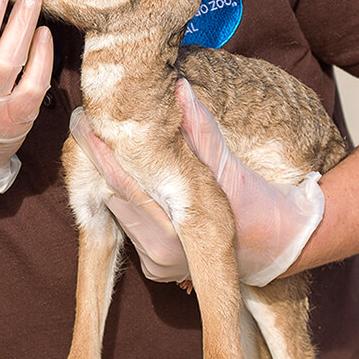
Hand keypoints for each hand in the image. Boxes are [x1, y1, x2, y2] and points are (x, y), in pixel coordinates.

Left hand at [69, 79, 324, 286]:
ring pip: (119, 213)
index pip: (123, 182)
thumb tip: (178, 88)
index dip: (99, 150)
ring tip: (110, 152)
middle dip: (101, 164)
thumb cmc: (253, 199)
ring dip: (114, 186)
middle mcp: (161, 254)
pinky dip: (129, 207)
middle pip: (113, 198)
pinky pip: (130, 230)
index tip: (82, 121)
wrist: (277, 245)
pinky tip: (134, 187)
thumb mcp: (226, 163)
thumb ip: (198, 128)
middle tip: (87, 127)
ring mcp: (156, 266)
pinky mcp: (154, 271)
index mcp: (177, 229)